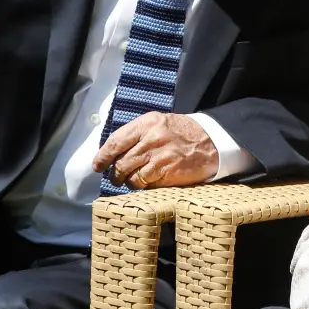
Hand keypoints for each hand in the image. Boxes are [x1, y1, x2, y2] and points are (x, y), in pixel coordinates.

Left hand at [91, 112, 218, 188]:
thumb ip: (137, 134)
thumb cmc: (182, 133)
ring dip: (128, 181)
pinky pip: (146, 183)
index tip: (97, 165)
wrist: (212, 141)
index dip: (102, 156)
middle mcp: (152, 138)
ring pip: (131, 176)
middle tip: (115, 177)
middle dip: (114, 173)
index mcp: (147, 123)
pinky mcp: (168, 172)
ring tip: (131, 180)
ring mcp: (160, 157)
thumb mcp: (159, 123)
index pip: (116, 141)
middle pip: (121, 162)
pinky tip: (148, 181)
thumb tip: (114, 150)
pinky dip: (143, 185)